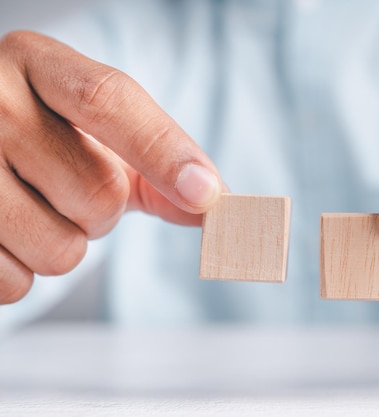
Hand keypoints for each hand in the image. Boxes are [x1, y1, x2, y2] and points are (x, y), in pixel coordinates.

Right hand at [0, 31, 222, 302]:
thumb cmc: (50, 138)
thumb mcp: (98, 134)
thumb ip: (158, 163)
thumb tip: (216, 204)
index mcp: (38, 65)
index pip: (109, 101)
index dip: (164, 152)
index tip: (208, 196)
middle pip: (97, 193)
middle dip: (104, 213)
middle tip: (69, 188)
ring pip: (60, 248)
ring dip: (67, 245)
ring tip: (37, 208)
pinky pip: (15, 283)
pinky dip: (24, 273)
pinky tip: (7, 234)